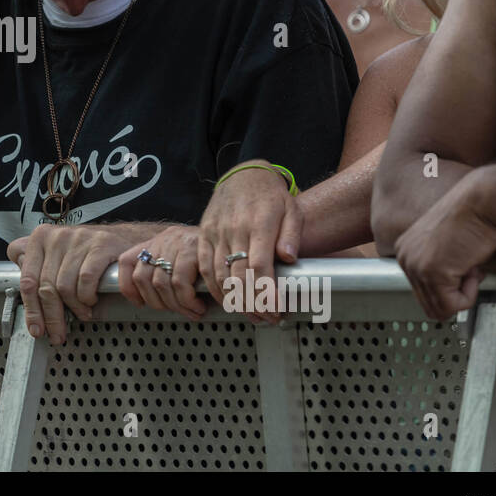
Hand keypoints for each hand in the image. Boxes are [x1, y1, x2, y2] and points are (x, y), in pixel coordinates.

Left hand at [7, 224, 136, 344]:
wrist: (122, 239)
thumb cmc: (86, 252)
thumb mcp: (56, 253)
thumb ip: (35, 266)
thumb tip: (25, 292)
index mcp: (39, 238)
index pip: (28, 280)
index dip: (31, 310)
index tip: (36, 329)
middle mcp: (56, 236)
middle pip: (46, 288)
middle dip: (52, 317)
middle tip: (58, 334)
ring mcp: (78, 238)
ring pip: (65, 287)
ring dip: (74, 308)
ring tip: (81, 313)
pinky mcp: (100, 244)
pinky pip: (86, 280)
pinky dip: (87, 296)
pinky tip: (90, 300)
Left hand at [119, 225, 206, 321]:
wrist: (236, 236)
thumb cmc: (212, 254)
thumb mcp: (183, 257)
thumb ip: (167, 270)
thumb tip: (154, 300)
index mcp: (156, 241)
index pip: (126, 261)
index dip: (128, 287)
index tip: (139, 304)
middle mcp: (163, 239)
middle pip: (142, 278)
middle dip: (157, 303)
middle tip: (175, 311)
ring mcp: (177, 242)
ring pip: (161, 284)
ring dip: (175, 306)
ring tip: (191, 311)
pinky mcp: (192, 249)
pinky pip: (180, 283)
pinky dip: (187, 301)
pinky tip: (198, 306)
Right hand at [194, 163, 300, 321]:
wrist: (243, 176)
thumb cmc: (272, 196)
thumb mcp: (291, 209)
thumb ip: (291, 234)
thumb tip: (289, 257)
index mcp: (259, 224)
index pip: (260, 266)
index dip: (266, 293)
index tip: (276, 310)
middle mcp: (234, 229)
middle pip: (239, 276)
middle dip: (253, 303)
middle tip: (267, 318)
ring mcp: (216, 232)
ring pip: (220, 275)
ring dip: (235, 300)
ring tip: (251, 314)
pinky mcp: (203, 235)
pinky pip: (204, 267)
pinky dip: (214, 288)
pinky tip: (228, 300)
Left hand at [392, 172, 495, 319]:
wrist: (484, 202)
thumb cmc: (474, 219)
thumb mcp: (447, 246)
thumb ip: (439, 268)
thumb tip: (446, 298)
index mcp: (406, 250)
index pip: (422, 292)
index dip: (450, 286)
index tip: (463, 265)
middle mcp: (405, 258)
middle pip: (429, 304)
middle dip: (456, 292)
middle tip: (469, 267)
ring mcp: (416, 266)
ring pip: (441, 308)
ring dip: (464, 293)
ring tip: (471, 265)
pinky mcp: (432, 272)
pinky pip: (453, 305)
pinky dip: (469, 294)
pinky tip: (472, 267)